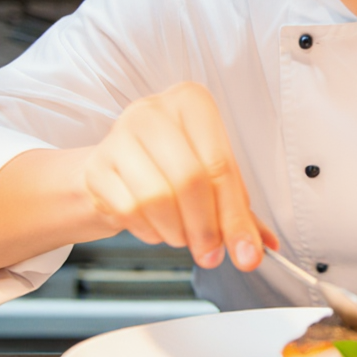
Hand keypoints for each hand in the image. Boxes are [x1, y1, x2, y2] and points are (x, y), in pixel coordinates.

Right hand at [80, 81, 277, 270]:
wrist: (113, 170)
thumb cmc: (169, 167)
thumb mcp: (211, 180)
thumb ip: (237, 211)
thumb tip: (259, 245)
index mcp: (192, 102)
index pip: (220, 165)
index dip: (235, 216)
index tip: (246, 252)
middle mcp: (154, 110)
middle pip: (190, 180)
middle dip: (206, 228)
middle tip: (211, 253)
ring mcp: (119, 135)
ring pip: (158, 197)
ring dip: (175, 231)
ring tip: (180, 234)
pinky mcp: (97, 165)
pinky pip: (130, 210)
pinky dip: (149, 231)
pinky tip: (154, 226)